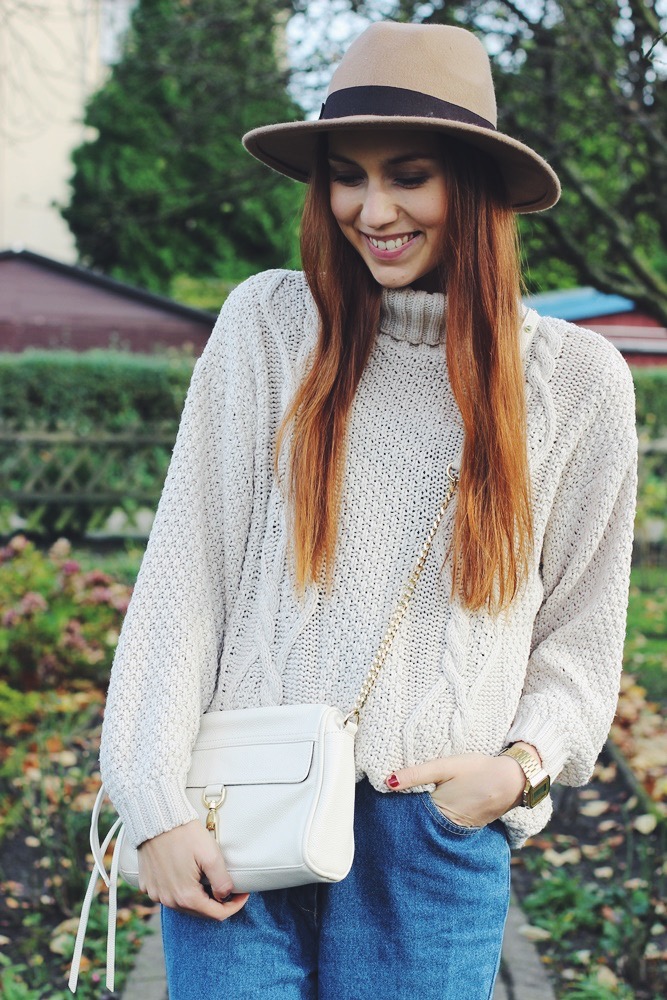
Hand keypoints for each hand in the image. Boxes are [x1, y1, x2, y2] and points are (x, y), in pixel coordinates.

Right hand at [138, 819, 249, 919]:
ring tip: (208, 880)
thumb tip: (225, 897)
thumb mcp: (211, 856)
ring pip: (183, 905)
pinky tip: (187, 874)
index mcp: (186, 896)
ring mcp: (156, 893)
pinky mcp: (147, 884)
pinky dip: (180, 890)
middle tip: (229, 887)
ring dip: (198, 897)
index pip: (216, 914)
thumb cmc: (186, 834)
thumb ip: (222, 882)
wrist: (157, 818)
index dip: (234, 906)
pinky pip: (167, 894)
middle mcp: (168, 900)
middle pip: (199, 911)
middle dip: (217, 902)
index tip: (243, 893)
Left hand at [385, 747, 534, 828]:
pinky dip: (435, 820)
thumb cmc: (477, 769)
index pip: (408, 814)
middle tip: (383, 811)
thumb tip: (386, 782)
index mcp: (438, 811)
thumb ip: (416, 774)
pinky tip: (429, 810)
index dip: (393, 809)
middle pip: (418, 823)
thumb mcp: (444, 766)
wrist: (512, 780)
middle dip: (404, 818)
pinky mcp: (465, 826)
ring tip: (402, 812)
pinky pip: (444, 826)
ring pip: (430, 826)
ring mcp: (457, 829)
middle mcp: (447, 826)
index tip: (378, 804)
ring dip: (419, 819)